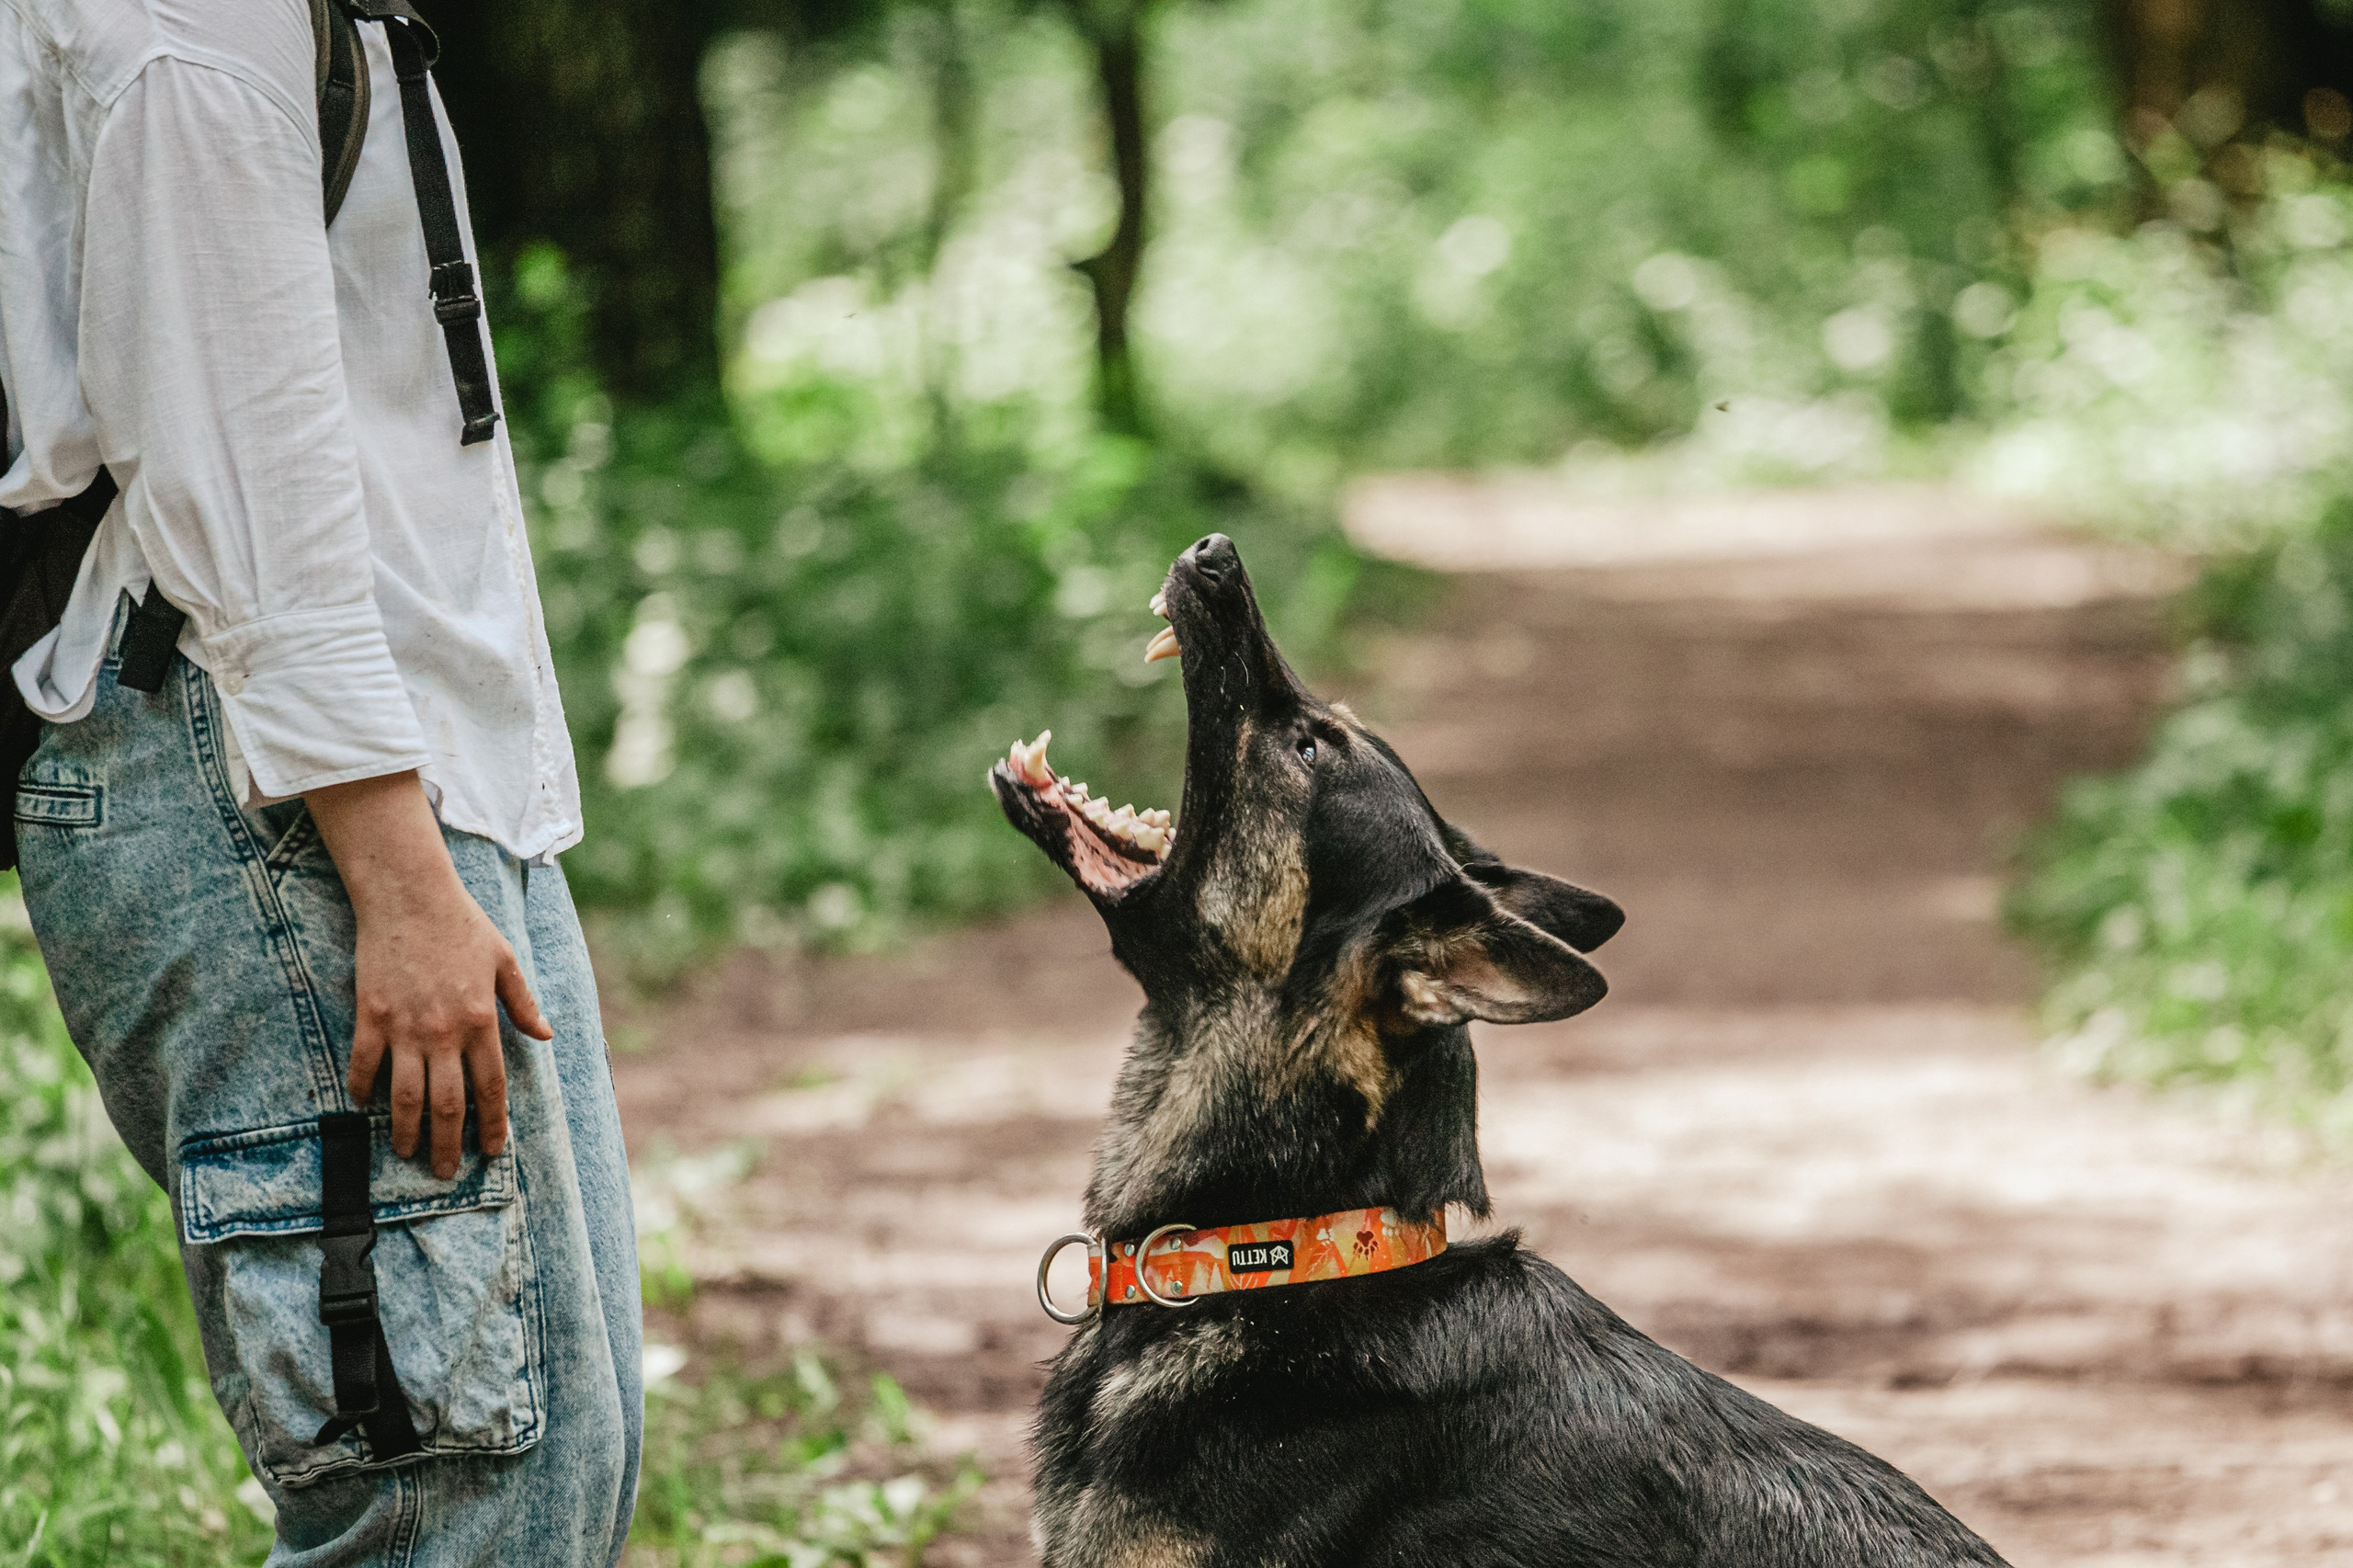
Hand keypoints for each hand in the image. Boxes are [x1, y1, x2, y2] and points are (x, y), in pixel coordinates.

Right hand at [305, 771, 553, 1177]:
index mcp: (480, 1020)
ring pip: (406, 1095)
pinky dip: (363, 1089)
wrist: (410, 897)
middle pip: (447, 1103)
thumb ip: (523, 1003)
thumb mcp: (506, 960)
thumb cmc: (462, 925)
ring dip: (407, 1130)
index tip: (491, 1150)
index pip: (490, 1086)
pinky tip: (364, 1106)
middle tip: (443, 1172)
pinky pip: (365, 1064)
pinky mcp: (370, 1016)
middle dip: (447, 1143)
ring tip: (407, 1152)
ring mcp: (404, 1027)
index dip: (492, 1123)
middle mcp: (444, 1032)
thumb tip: (546, 1036)